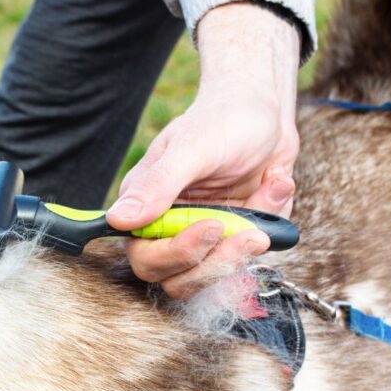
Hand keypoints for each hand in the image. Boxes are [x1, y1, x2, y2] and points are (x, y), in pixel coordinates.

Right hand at [107, 2, 300, 298]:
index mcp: (146, 208)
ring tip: (269, 190)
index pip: (146, 257)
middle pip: (179, 280)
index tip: (212, 226)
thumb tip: (117, 219)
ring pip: (215, 274)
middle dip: (217, 261)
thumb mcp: (192, 147)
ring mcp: (204, 237)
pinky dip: (272, 219)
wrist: (265, 110)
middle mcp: (170, 228)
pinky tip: (273, 182)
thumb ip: (157, 185)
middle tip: (250, 233)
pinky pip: (253, 252)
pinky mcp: (235, 238)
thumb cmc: (222, 119)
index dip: (178, 254)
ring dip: (249, 242)